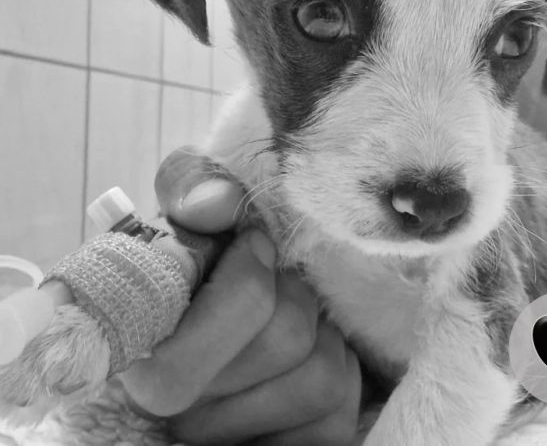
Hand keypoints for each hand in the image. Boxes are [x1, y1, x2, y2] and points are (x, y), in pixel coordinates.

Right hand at [120, 147, 361, 444]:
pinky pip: (341, 407)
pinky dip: (339, 365)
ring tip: (294, 318)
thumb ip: (190, 186)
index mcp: (146, 346)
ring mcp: (226, 439)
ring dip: (321, 330)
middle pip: (286, 335)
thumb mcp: (188, 208)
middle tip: (278, 279)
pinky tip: (309, 354)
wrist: (224, 307)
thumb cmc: (202, 258)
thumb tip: (215, 202)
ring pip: (321, 375)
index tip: (256, 245)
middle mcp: (177, 408)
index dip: (251, 273)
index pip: (227, 314)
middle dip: (294, 291)